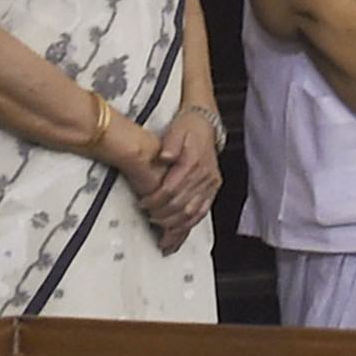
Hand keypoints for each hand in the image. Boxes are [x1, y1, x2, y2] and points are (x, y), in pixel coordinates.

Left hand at [137, 105, 223, 245]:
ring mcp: (210, 183)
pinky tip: (179, 231)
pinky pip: (203, 211)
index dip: (155, 200)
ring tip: (160, 228)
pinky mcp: (213, 188)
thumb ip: (170, 144)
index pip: (171, 189)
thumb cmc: (188, 128)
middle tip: (148, 216)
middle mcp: (204, 175)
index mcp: (193, 162)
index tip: (142, 203)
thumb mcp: (176, 130)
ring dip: (175, 224)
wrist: (206, 124)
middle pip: (181, 204)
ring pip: (192, 212)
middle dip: (162, 214)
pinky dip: (190, 224)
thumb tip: (164, 156)